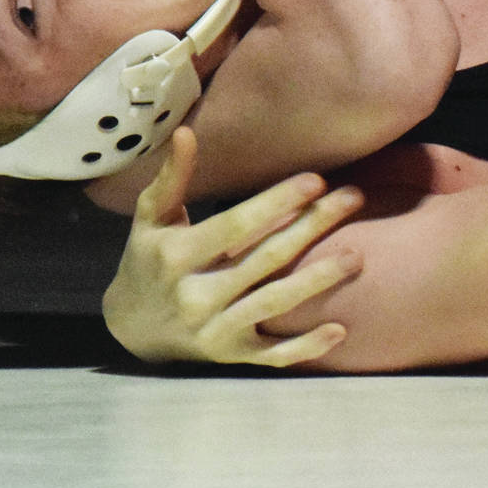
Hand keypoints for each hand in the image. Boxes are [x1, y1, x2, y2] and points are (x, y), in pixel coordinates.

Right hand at [102, 127, 364, 364]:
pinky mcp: (230, 355)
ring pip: (274, 304)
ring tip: (357, 255)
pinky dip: (305, 348)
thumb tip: (184, 132)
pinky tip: (340, 330)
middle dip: (311, 227)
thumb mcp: (152, 218)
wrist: (130, 327)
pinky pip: (272, 356)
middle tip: (353, 198)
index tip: (315, 180)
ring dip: (318, 281)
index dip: (275, 203)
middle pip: (265, 259)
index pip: (235, 226)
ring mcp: (215, 330)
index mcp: (177, 256)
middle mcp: (196, 295)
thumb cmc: (148, 258)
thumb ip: (171, 177)